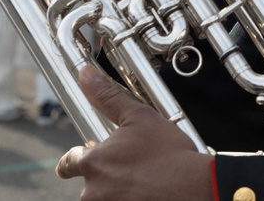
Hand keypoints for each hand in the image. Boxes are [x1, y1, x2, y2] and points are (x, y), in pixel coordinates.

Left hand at [56, 66, 211, 199]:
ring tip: (143, 180)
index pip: (68, 163)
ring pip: (104, 197)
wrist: (194, 188)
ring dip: (116, 190)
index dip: (74, 159)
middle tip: (130, 168)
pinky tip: (147, 192)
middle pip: (89, 183)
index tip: (80, 159)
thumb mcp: (139, 116)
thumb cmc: (169, 153)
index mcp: (93, 163)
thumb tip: (86, 75)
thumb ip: (107, 97)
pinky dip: (129, 198)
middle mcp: (93, 192)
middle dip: (105, 176)